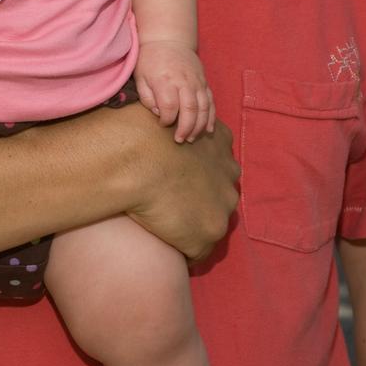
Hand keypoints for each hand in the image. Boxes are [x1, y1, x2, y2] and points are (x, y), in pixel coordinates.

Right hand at [114, 106, 239, 261]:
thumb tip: (151, 118)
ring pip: (212, 222)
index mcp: (220, 140)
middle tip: (171, 201)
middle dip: (202, 198)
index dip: (196, 171)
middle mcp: (229, 173)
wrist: (135, 155)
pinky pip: (198, 252)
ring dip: (193, 224)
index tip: (176, 177)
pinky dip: (183, 250)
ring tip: (166, 226)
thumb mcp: (164, 114)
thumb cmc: (139, 127)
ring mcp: (222, 206)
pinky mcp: (207, 234)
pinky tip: (164, 245)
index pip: (217, 161)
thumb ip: (172, 122)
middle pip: (220, 192)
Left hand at [135, 39, 215, 141]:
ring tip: (191, 138)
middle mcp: (184, 81)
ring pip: (204, 108)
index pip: (169, 105)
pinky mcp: (204, 82)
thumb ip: (147, 96)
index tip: (162, 124)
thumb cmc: (150, 59)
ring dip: (199, 126)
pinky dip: (211, 117)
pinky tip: (208, 130)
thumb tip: (158, 113)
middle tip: (180, 140)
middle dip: (186, 128)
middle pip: (190, 109)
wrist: (168, 39)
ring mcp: (197, 82)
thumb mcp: (140, 76)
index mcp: (165, 80)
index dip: (166, 119)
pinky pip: (211, 102)